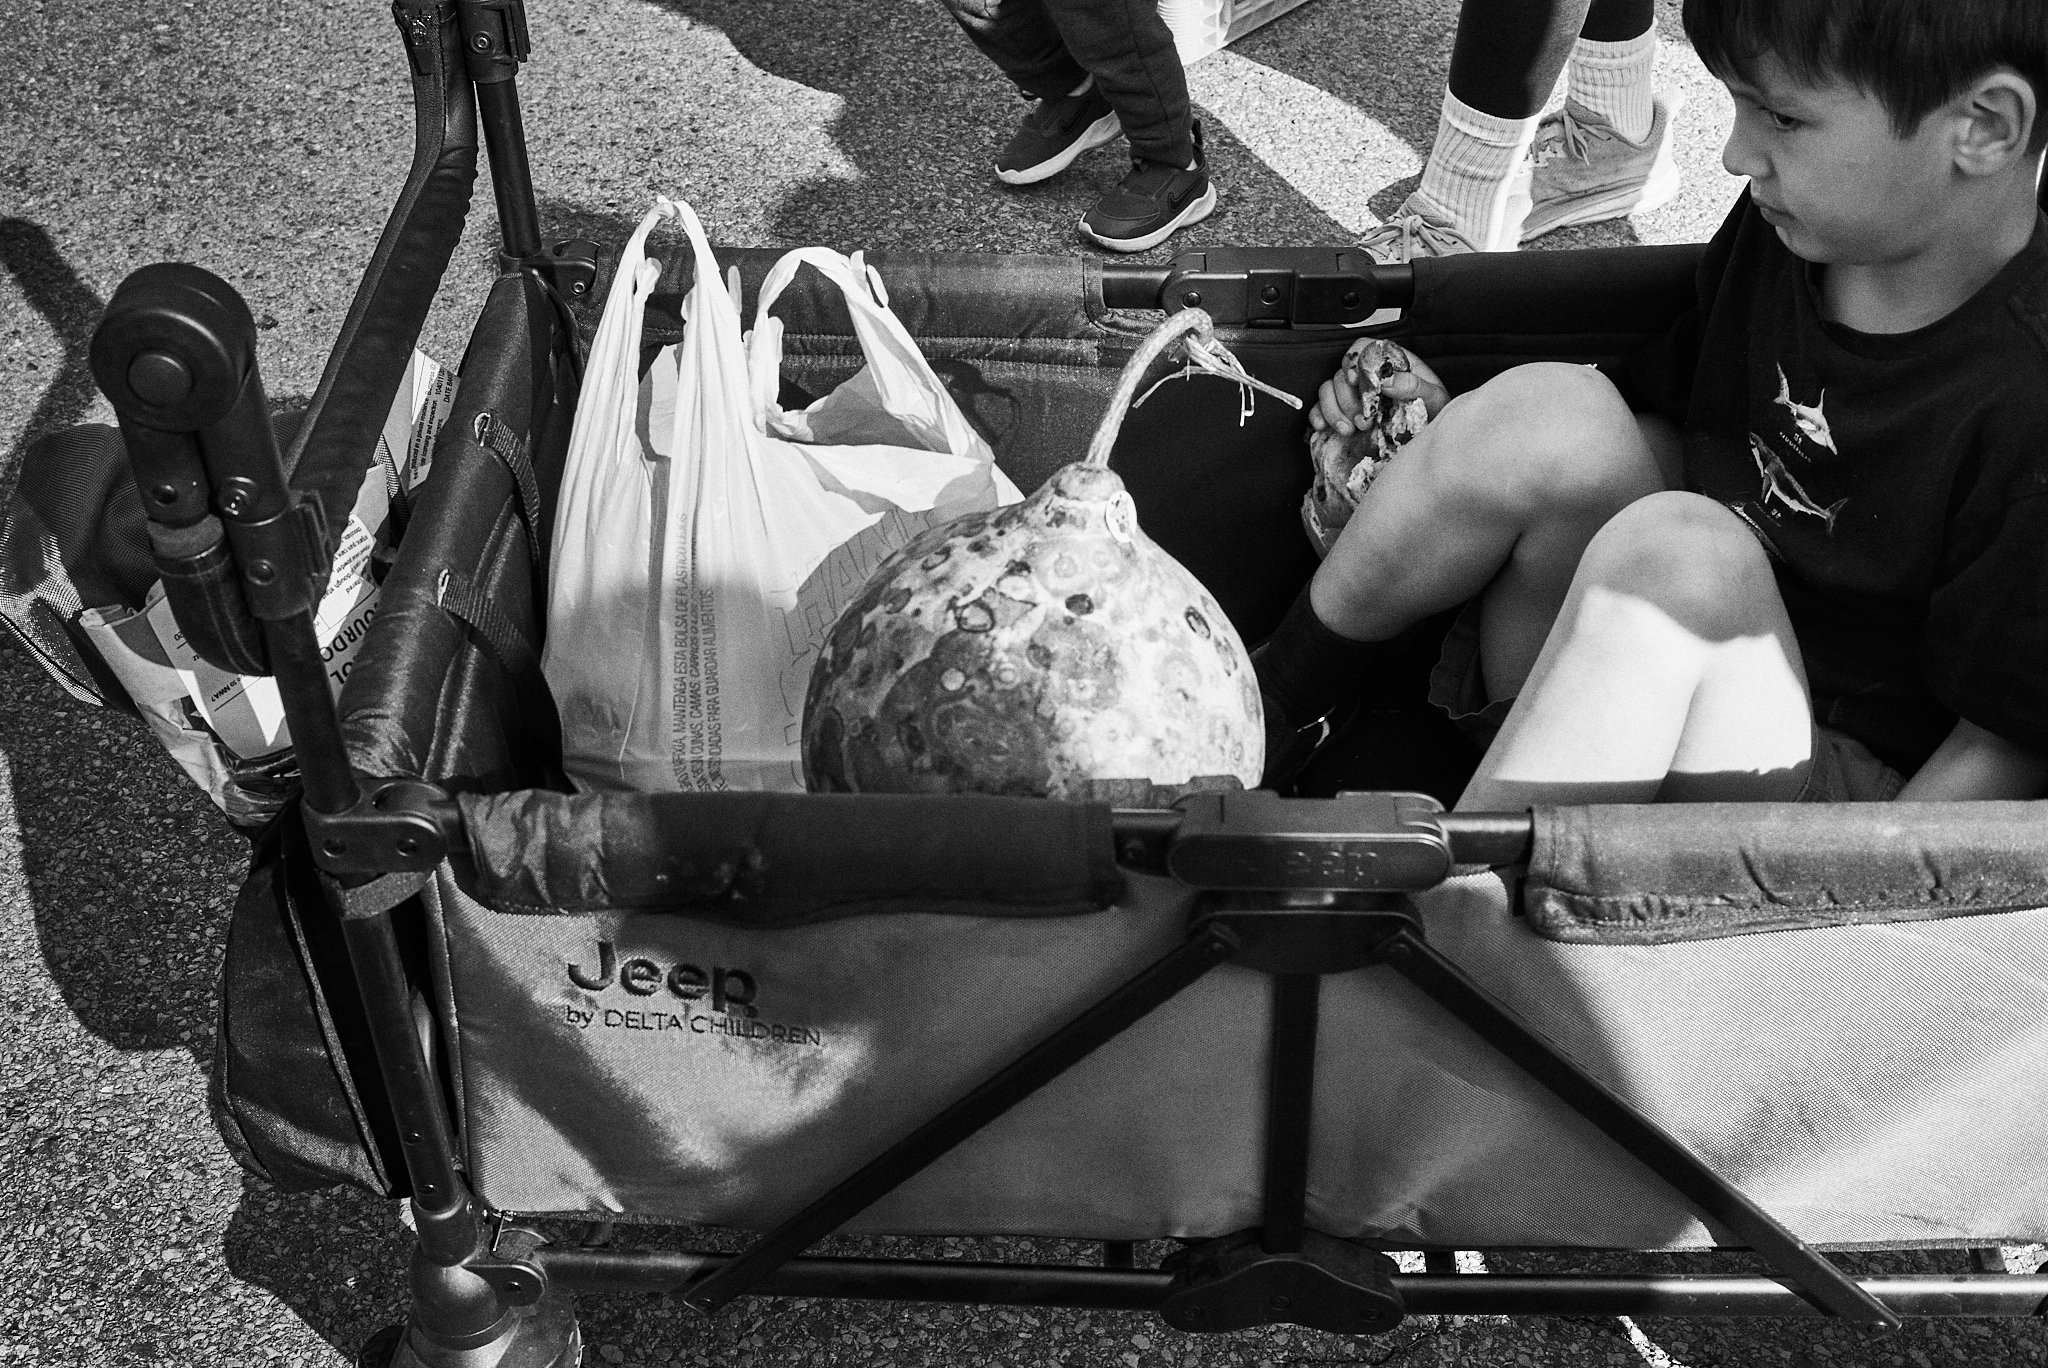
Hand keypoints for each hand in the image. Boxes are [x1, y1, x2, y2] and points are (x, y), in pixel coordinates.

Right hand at [1307, 342, 1449, 437]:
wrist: (1429, 442)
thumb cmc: (1434, 416)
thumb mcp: (1435, 399)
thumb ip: (1414, 385)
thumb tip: (1386, 379)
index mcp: (1392, 364)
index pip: (1364, 348)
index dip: (1355, 360)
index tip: (1356, 380)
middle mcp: (1369, 377)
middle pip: (1342, 372)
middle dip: (1348, 398)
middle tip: (1363, 421)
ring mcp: (1354, 395)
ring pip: (1328, 389)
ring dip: (1333, 410)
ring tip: (1349, 430)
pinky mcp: (1343, 413)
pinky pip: (1320, 407)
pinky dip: (1317, 416)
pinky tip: (1324, 427)